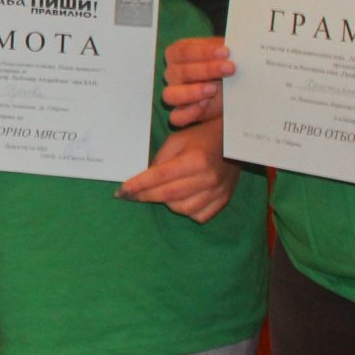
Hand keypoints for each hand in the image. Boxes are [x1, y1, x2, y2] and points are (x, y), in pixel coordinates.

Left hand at [117, 122, 239, 221]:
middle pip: (169, 195)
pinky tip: (181, 200)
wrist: (232, 143)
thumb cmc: (201, 138)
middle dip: (145, 196)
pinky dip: (186, 211)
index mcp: (195, 160)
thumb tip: (144, 181)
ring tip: (159, 193)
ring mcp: (218, 192)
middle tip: (131, 196)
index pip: (160, 176)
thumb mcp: (177, 141)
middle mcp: (208, 178)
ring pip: (183, 209)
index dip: (139, 185)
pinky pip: (199, 216)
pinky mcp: (224, 200)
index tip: (122, 191)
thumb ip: (160, 160)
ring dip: (166, 203)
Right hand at [162, 36, 233, 128]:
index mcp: (177, 54)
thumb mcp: (225, 54)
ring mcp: (174, 94)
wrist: (232, 87)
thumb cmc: (224, 65)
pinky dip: (189, 112)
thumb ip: (226, 51)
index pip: (184, 51)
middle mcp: (172, 74)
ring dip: (192, 92)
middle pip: (181, 72)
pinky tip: (205, 104)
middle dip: (207, 69)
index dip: (203, 52)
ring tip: (213, 89)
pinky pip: (176, 117)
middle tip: (230, 68)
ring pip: (171, 95)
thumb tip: (237, 47)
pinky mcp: (182, 114)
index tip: (226, 52)